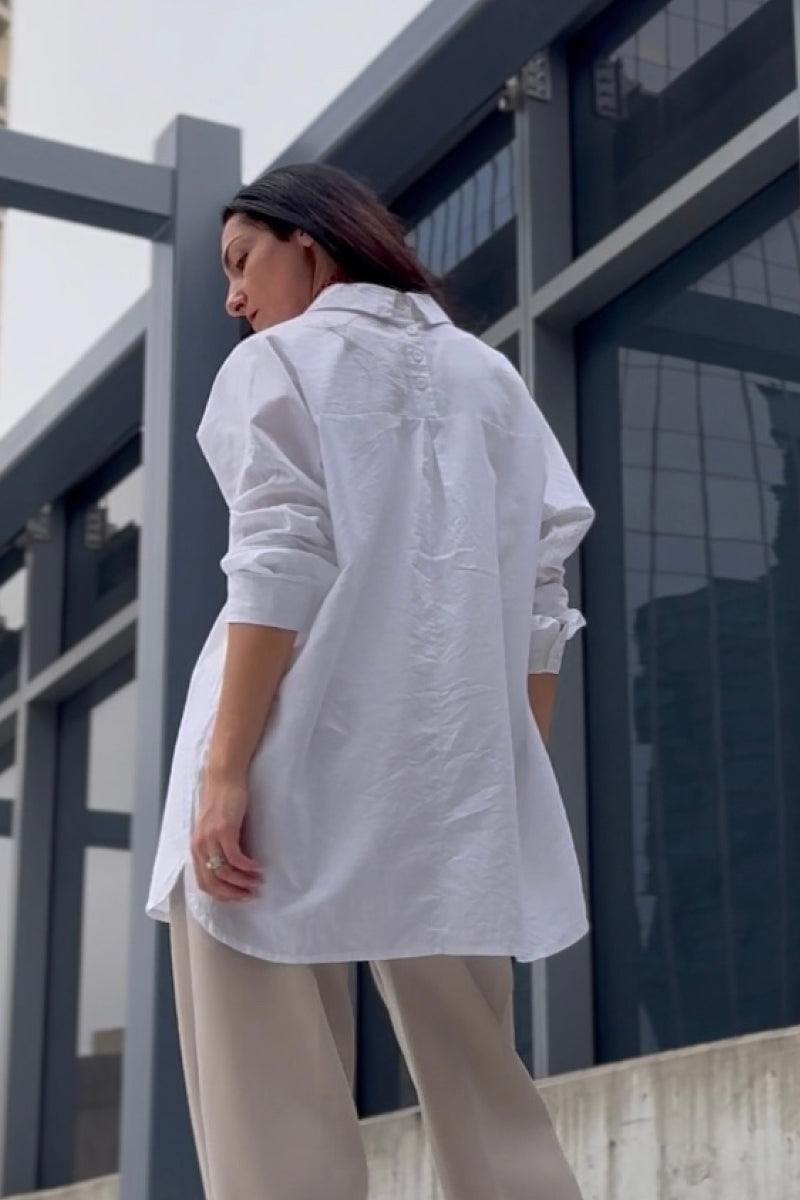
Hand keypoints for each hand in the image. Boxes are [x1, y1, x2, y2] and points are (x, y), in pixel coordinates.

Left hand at [190, 766, 263, 901]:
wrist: (223, 778)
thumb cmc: (222, 801)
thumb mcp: (216, 828)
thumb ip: (219, 848)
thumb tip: (233, 867)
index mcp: (196, 847)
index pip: (204, 883)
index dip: (221, 895)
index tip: (237, 897)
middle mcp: (200, 846)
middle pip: (213, 882)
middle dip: (233, 894)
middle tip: (250, 896)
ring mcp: (211, 838)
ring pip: (225, 873)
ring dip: (243, 882)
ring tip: (258, 882)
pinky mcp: (224, 830)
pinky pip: (236, 858)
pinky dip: (248, 867)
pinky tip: (258, 867)